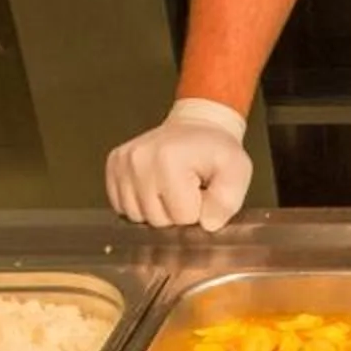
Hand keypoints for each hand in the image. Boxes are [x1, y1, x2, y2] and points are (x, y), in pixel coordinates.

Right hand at [105, 99, 253, 229]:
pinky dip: (140, 204)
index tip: (200, 187)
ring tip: (171, 186)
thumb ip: (228, 200)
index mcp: (168, 159)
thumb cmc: (216, 149)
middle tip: (187, 186)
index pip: (183, 217)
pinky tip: (155, 187)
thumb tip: (207, 224)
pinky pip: (122, 207)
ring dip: (157, 209)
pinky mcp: (113, 166)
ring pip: (138, 218)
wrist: (196, 127)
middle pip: (157, 220)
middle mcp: (139, 160)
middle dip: (177, 211)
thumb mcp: (237, 170)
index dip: (198, 209)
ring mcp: (122, 163)